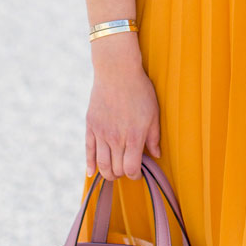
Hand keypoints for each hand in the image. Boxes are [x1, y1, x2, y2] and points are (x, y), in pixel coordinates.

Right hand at [85, 39, 161, 180]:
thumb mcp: (153, 113)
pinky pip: (88, 151)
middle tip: (127, 170)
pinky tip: (92, 173)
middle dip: (122, 175)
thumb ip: (154, 137)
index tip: (138, 172)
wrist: (117, 71)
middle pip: (116, 170)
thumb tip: (156, 155)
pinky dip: (90, 165)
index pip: (131, 169)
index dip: (135, 175)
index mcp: (134, 137)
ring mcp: (101, 133)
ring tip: (114, 172)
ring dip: (108, 173)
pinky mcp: (90, 126)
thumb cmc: (139, 90)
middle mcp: (116, 138)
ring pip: (102, 164)